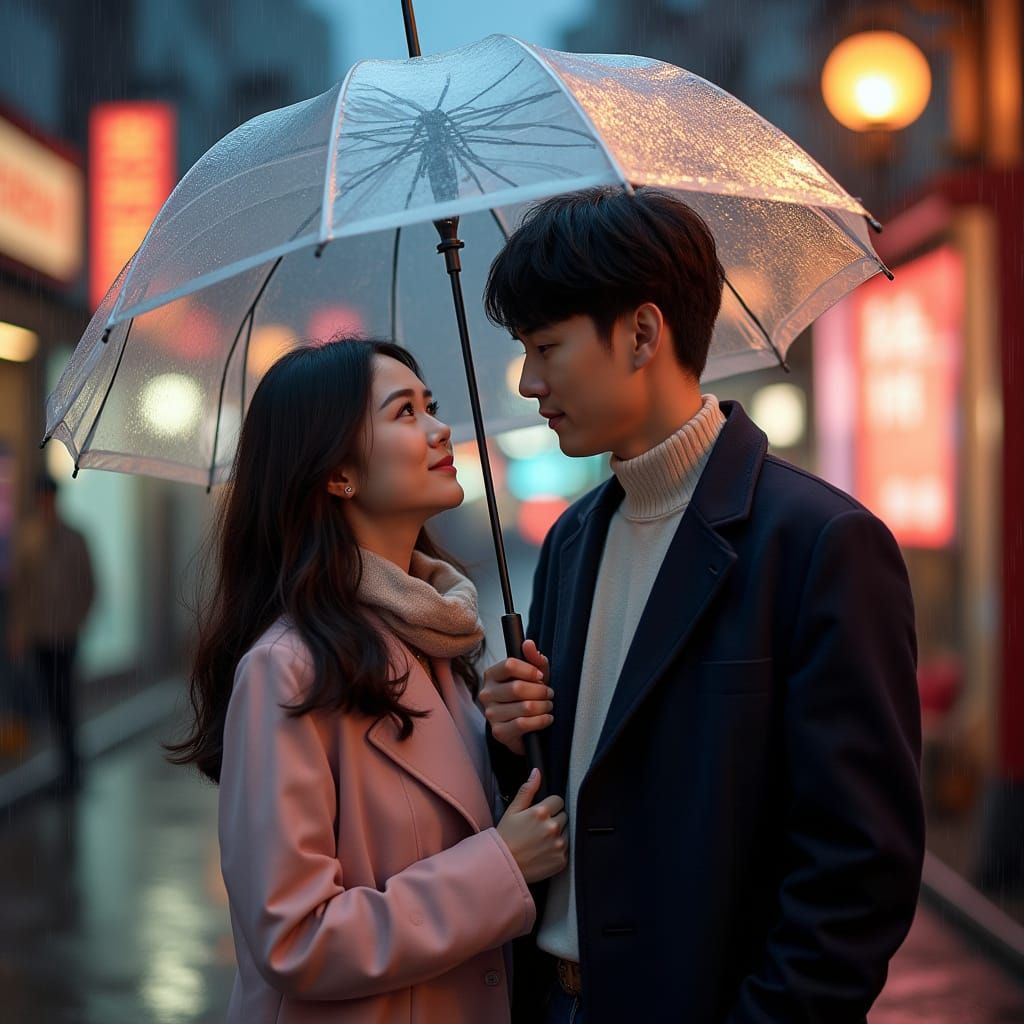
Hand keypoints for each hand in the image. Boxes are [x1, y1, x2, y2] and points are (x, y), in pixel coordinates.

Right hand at [480, 639, 552, 755]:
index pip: (509, 665)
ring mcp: (491, 714)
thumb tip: (528, 644)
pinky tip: (546, 718)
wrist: (522, 728)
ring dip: (544, 706)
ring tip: (548, 706)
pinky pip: (523, 724)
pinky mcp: (498, 732)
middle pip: (518, 687)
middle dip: (541, 691)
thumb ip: (533, 659)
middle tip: (549, 694)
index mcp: (492, 675)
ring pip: (524, 707)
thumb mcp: (533, 676)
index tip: (541, 677)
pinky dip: (541, 720)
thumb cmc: (527, 697)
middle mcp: (487, 693)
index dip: (530, 670)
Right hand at [496, 768, 567, 883]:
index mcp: (541, 812)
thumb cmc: (506, 837)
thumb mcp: (512, 811)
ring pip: (566, 831)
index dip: (550, 806)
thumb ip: (527, 790)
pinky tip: (544, 852)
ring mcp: (558, 845)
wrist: (503, 867)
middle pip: (564, 815)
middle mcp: (553, 827)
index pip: (558, 800)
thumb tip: (537, 772)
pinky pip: (566, 849)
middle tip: (539, 829)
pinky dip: (558, 850)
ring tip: (541, 841)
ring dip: (558, 834)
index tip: (541, 814)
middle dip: (554, 819)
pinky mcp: (562, 860)